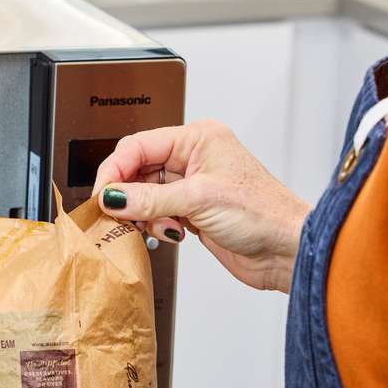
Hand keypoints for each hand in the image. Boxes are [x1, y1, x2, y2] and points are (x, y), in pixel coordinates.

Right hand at [91, 120, 310, 293]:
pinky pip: (157, 213)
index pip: (139, 145)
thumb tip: (113, 197)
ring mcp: (193, 185)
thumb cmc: (263, 214)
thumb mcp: (199, 200)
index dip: (115, 169)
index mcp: (198, 138)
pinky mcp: (193, 211)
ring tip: (159, 226)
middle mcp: (194, 158)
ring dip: (144, 213)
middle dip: (129, 195)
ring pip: (145, 195)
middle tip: (119, 215)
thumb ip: (149, 199)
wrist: (286, 249)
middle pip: (138, 170)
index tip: (102, 194)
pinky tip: (172, 232)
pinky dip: (156, 224)